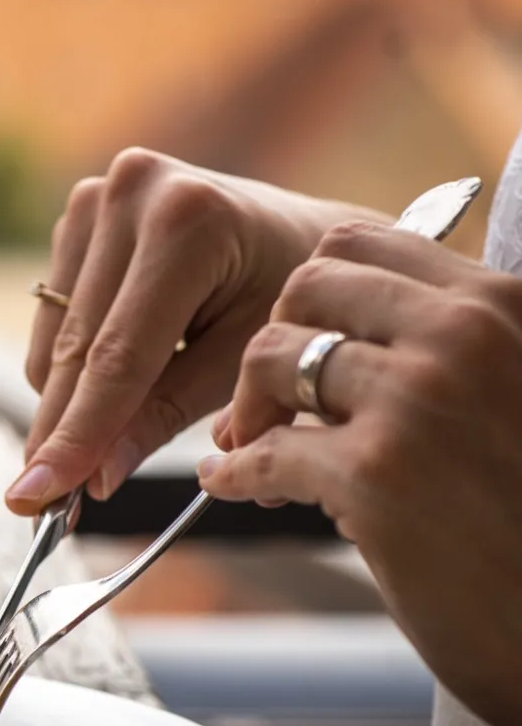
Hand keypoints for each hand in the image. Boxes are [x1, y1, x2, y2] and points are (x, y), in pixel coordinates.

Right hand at [8, 147, 387, 514]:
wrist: (307, 234)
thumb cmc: (296, 304)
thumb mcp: (245, 365)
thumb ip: (166, 415)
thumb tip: (93, 478)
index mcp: (187, 221)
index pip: (118, 357)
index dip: (79, 434)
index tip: (41, 494)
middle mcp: (132, 191)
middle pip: (77, 348)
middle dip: (60, 432)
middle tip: (35, 503)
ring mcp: (98, 196)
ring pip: (56, 339)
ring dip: (69, 402)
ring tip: (99, 446)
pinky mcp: (79, 214)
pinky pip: (54, 318)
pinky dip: (73, 366)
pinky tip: (113, 382)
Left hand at [201, 221, 521, 725]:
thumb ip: (461, 353)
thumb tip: (344, 338)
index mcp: (508, 306)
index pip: (366, 242)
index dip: (317, 294)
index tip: (309, 340)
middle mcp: (468, 335)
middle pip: (308, 285)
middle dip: (275, 338)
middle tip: (271, 401)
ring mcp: (420, 401)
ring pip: (273, 357)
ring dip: (249, 407)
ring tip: (256, 449)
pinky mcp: (376, 476)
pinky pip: (263, 452)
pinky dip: (235, 471)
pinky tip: (232, 483)